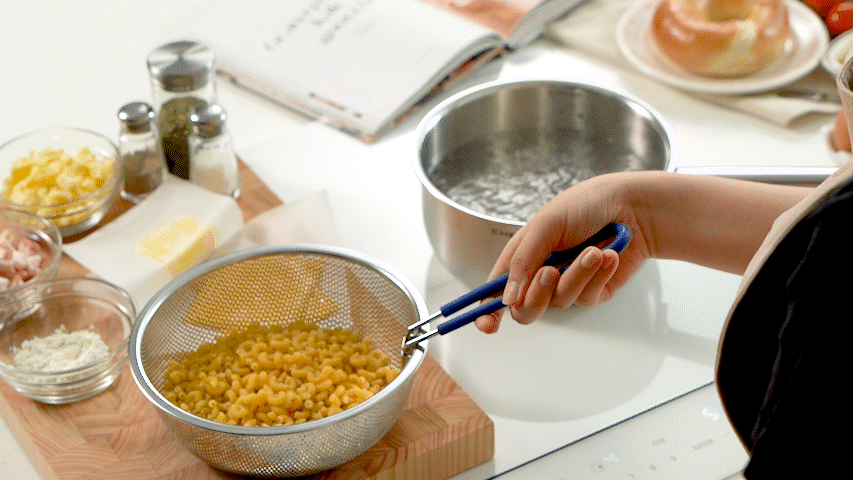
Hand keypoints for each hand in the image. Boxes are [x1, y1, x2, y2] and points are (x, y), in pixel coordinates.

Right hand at [474, 172, 653, 332]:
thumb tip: (506, 297)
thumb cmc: (587, 205)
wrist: (633, 207)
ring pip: (559, 302)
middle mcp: (541, 273)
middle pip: (525, 308)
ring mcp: (567, 284)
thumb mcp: (545, 225)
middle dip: (536, 294)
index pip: (497, 289)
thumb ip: (522, 261)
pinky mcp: (592, 292)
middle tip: (549, 272)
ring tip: (593, 251)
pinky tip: (608, 255)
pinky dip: (596, 276)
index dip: (487, 310)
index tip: (486, 324)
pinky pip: (585, 298)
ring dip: (576, 275)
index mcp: (522, 256)